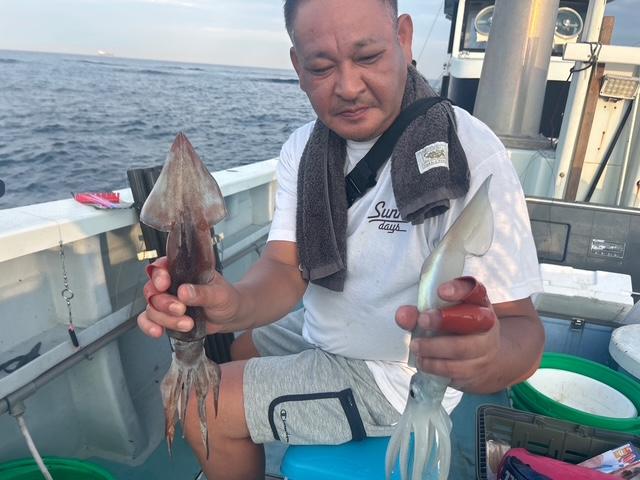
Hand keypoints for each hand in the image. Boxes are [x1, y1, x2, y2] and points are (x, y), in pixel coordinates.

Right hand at [137, 257, 241, 337]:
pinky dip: (149, 326)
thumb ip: (203, 292)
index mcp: (183, 270)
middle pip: (152, 290)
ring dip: (165, 319)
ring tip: (187, 324)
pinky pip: (148, 320)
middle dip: (164, 303)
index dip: (158, 275)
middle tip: (181, 309)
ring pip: (151, 308)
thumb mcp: (219, 293)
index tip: (164, 284)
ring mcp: (166, 301)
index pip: (161, 267)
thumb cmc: (226, 298)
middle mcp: (171, 284)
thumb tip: (184, 291)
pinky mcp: (165, 317)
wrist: (230, 316)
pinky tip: (159, 332)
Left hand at [395, 276, 499, 390]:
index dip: (459, 289)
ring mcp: (484, 349)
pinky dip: (434, 366)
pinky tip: (422, 361)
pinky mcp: (475, 371)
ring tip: (415, 346)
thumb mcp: (444, 315)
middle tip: (422, 320)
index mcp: (478, 303)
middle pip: (471, 320)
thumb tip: (402, 316)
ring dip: (433, 348)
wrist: (484, 359)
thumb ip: (421, 312)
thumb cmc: (458, 329)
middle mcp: (486, 324)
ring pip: (461, 349)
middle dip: (444, 320)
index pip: (474, 291)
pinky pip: (454, 370)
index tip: (441, 291)